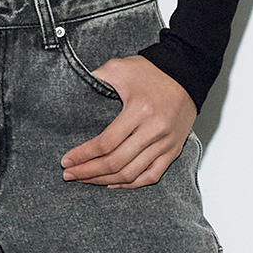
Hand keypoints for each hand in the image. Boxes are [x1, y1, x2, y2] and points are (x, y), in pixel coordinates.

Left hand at [60, 56, 196, 187]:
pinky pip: (151, 176)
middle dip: (88, 172)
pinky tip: (113, 183)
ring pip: (131, 174)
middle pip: (116, 162)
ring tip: (86, 180)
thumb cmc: (152, 72)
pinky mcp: (173, 150)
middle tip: (70, 175)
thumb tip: (73, 91)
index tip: (67, 161)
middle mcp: (154, 130)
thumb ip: (97, 77)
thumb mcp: (120, 67)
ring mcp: (165, 143)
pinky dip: (131, 184)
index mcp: (139, 111)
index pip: (106, 143)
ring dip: (105, 180)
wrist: (186, 74)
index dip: (83, 155)